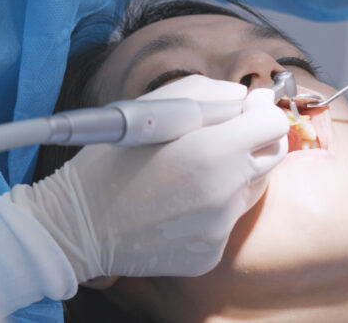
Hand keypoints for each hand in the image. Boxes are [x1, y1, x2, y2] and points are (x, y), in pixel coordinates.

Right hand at [10, 75, 287, 282]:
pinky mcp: (210, 254)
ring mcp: (220, 229)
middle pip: (270, 157)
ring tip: (185, 175)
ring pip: (250, 190)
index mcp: (210, 152)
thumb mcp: (145, 109)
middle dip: (250, 141)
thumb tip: (243, 97)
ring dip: (231, 176)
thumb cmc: (104, 164)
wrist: (75, 227)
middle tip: (216, 138)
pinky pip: (227, 222)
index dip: (257, 112)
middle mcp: (224, 194)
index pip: (272, 123)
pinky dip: (211, 210)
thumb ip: (203, 94)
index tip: (241, 110)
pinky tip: (175, 206)